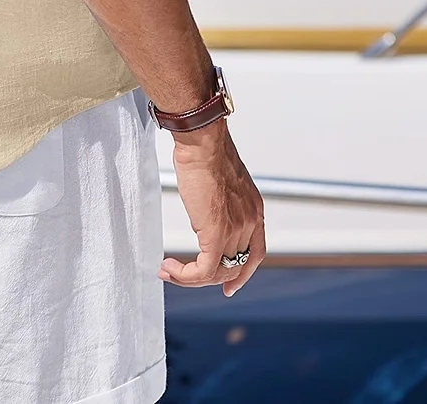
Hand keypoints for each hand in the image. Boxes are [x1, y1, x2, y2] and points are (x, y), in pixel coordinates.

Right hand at [160, 120, 265, 294]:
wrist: (202, 141)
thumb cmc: (206, 150)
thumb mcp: (222, 181)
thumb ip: (222, 201)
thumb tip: (206, 211)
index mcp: (254, 209)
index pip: (256, 252)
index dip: (243, 273)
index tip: (229, 285)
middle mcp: (250, 221)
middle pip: (236, 266)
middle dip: (212, 278)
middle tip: (187, 278)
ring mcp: (236, 228)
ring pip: (218, 271)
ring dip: (191, 277)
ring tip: (170, 270)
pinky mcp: (217, 233)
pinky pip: (204, 270)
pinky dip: (185, 276)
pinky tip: (170, 268)